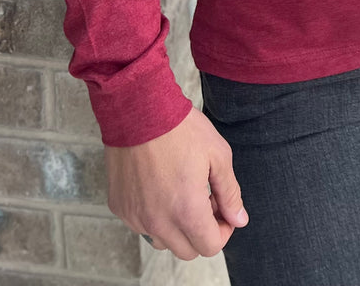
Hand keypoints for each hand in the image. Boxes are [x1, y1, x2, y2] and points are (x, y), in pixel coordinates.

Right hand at [105, 106, 247, 259]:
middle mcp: (158, 222)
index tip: (223, 209)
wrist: (139, 109)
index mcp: (186, 211)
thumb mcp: (218, 154)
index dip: (223, 230)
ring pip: (163, 241)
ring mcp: (135, 217)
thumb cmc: (181, 128)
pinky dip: (154, 215)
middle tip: (206, 199)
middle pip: (187, 250)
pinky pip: (141, 225)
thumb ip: (230, 192)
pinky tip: (160, 186)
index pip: (210, 246)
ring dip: (177, 227)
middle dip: (201, 231)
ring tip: (182, 191)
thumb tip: (239, 219)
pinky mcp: (120, 207)